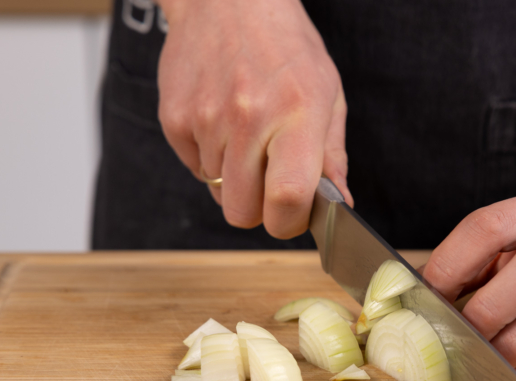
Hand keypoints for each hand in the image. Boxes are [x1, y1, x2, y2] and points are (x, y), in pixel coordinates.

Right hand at [157, 0, 351, 237]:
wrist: (227, 0)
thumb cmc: (287, 48)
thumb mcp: (327, 95)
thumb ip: (333, 156)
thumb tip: (341, 204)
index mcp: (296, 115)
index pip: (287, 199)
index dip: (289, 223)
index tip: (293, 216)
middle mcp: (248, 119)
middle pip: (242, 213)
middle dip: (259, 210)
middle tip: (269, 182)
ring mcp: (206, 119)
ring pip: (218, 193)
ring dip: (235, 179)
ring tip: (247, 136)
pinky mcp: (174, 119)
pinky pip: (195, 168)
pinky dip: (210, 159)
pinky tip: (223, 123)